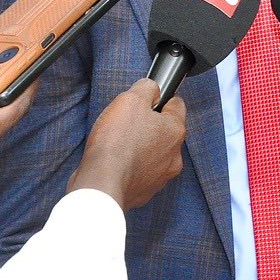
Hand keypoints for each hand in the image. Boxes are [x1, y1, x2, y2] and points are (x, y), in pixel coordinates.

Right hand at [68, 79, 186, 210]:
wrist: (102, 183)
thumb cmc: (116, 143)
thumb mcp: (130, 99)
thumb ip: (146, 88)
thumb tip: (152, 88)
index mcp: (175, 131)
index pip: (177, 105)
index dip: (161, 99)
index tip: (147, 101)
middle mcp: (174, 156)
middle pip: (165, 131)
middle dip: (149, 125)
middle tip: (128, 123)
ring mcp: (161, 176)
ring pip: (154, 153)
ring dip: (141, 147)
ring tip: (120, 144)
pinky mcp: (145, 191)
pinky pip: (141, 172)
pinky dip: (132, 166)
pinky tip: (117, 161)